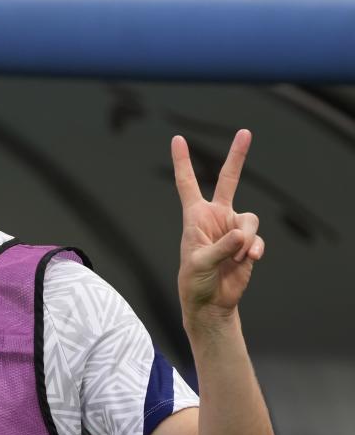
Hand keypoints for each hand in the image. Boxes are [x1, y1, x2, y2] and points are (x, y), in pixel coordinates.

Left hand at [172, 129, 263, 325]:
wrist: (211, 302)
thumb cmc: (195, 281)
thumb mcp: (200, 263)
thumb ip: (221, 247)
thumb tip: (243, 235)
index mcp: (195, 216)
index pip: (187, 183)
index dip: (182, 161)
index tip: (177, 139)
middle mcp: (216, 217)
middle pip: (229, 180)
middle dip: (238, 156)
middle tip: (245, 132)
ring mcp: (234, 228)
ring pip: (251, 219)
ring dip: (246, 240)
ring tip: (236, 257)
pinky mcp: (248, 242)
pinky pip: (257, 239)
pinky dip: (254, 250)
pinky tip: (247, 261)